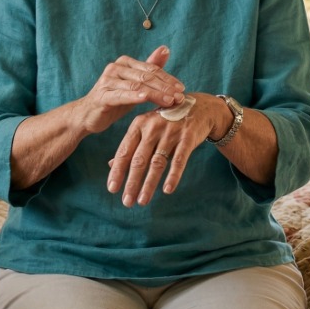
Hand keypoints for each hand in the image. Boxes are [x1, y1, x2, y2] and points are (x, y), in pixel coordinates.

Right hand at [77, 46, 184, 134]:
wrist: (88, 115)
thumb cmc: (114, 98)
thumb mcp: (134, 84)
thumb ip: (149, 68)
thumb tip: (165, 49)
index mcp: (124, 62)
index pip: (151, 69)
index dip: (168, 78)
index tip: (182, 89)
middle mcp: (115, 68)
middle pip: (146, 76)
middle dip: (165, 87)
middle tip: (180, 97)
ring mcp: (107, 81)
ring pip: (137, 85)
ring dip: (156, 93)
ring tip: (170, 101)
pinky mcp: (102, 95)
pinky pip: (122, 95)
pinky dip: (135, 96)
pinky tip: (146, 98)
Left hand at [105, 75, 218, 206]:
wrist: (198, 106)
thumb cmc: (167, 120)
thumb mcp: (146, 128)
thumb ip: (131, 145)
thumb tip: (111, 165)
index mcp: (139, 124)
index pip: (124, 151)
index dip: (117, 171)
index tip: (112, 189)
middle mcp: (153, 128)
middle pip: (139, 160)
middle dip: (132, 183)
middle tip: (127, 202)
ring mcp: (171, 132)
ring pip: (157, 163)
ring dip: (149, 184)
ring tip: (142, 200)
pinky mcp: (188, 137)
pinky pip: (179, 160)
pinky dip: (173, 176)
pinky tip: (167, 190)